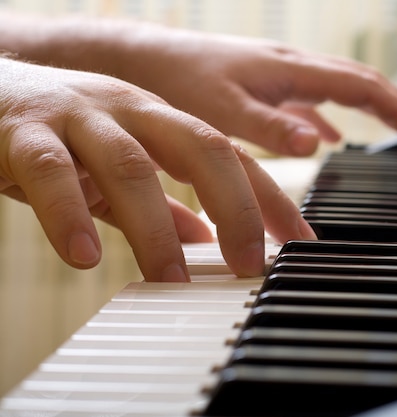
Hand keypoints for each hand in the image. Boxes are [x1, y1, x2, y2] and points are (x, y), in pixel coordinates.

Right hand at [0, 57, 315, 280]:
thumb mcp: (120, 166)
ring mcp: (81, 117)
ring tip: (171, 278)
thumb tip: (204, 241)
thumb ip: (161, 202)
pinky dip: (71, 214)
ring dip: (157, 227)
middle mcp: (133, 111)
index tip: (299, 243)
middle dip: (237, 206)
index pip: (232, 157)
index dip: (269, 199)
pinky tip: (84, 256)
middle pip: (203, 147)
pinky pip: (52, 172)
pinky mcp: (25, 133)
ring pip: (132, 165)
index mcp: (162, 120)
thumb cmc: (62, 133)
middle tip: (249, 264)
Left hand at [114, 28, 396, 155]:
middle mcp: (292, 67)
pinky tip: (326, 134)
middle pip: (361, 82)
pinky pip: (309, 98)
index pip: (364, 87)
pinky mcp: (262, 83)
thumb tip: (321, 142)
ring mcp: (279, 74)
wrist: (141, 59)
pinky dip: (329, 116)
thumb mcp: (223, 111)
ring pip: (338, 88)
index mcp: (292, 70)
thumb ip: (270, 128)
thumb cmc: (177, 82)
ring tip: (390, 131)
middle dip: (396, 109)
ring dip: (369, 109)